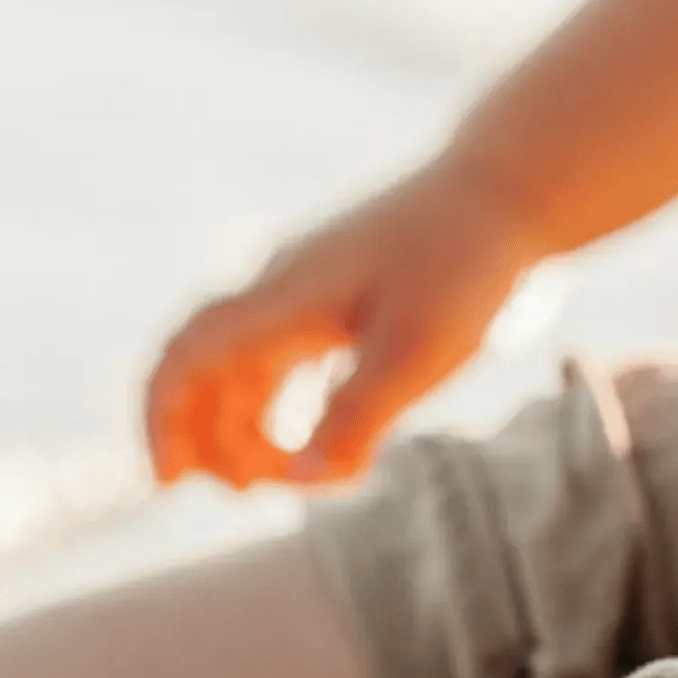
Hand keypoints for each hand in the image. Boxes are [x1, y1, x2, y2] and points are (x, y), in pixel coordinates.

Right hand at [143, 158, 543, 487]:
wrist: (516, 184)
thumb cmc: (468, 263)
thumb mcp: (418, 351)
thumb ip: (355, 417)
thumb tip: (305, 480)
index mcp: (281, 298)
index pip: (186, 358)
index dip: (161, 422)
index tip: (170, 483)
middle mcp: (276, 292)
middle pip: (203, 373)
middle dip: (205, 439)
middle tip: (243, 492)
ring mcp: (301, 292)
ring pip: (240, 372)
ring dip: (244, 430)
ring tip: (275, 480)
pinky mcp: (333, 297)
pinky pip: (279, 361)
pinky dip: (279, 409)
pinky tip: (308, 441)